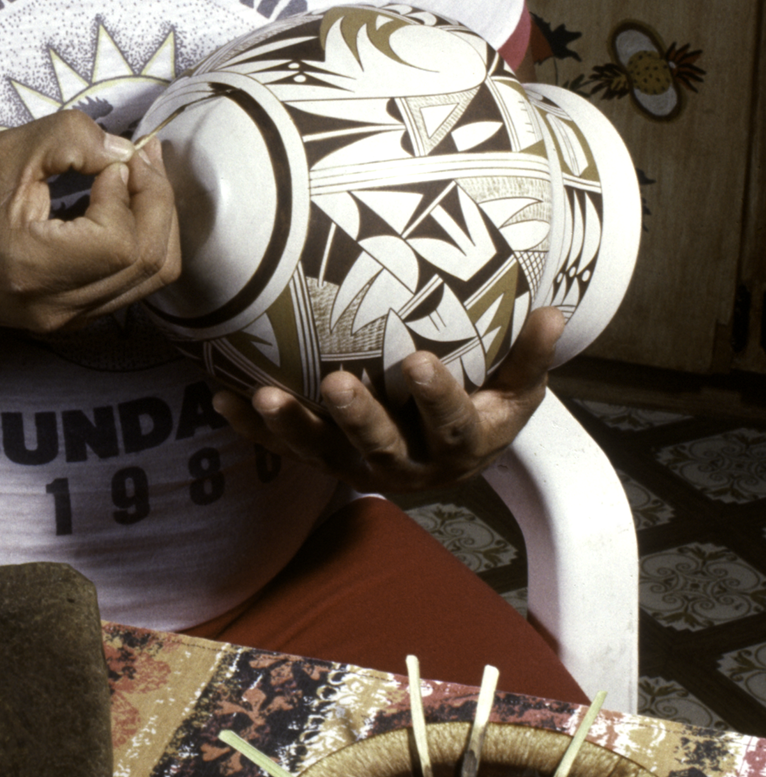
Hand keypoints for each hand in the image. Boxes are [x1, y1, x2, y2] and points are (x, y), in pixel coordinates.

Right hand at [0, 109, 180, 332]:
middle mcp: (57, 308)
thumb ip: (67, 138)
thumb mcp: (0, 154)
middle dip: (158, 199)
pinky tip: (122, 207)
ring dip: (157, 220)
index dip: (129, 192)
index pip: (121, 240)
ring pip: (152, 278)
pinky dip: (141, 242)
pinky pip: (132, 285)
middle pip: (150, 261)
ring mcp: (68, 321)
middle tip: (142, 156)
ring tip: (137, 176)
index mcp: (34, 270)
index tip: (107, 159)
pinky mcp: (72, 320)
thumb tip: (123, 151)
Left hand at [211, 306, 564, 492]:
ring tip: (263, 396)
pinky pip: (284, 448)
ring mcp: (359, 466)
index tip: (420, 364)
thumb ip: (531, 356)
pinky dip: (252, 427)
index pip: (451, 425)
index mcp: (459, 445)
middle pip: (380, 446)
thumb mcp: (519, 390)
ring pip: (323, 453)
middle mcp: (407, 464)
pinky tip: (221, 396)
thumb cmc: (488, 406)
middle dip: (357, 417)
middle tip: (335, 383)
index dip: (436, 398)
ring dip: (291, 426)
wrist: (454, 455)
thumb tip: (556, 310)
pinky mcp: (324, 462)